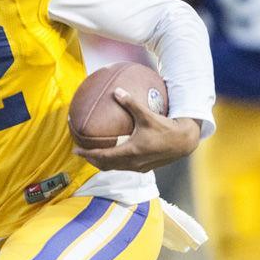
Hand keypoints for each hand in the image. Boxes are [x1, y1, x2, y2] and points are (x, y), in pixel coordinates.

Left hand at [73, 87, 200, 171]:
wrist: (183, 142)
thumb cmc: (166, 128)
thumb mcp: (147, 115)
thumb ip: (131, 103)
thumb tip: (116, 91)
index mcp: (130, 152)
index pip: (103, 156)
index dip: (87, 154)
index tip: (76, 150)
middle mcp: (133, 163)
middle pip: (106, 165)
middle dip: (92, 160)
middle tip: (81, 152)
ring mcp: (139, 168)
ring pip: (115, 168)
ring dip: (102, 163)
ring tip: (93, 155)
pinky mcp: (145, 168)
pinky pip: (124, 167)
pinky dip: (114, 163)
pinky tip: (113, 154)